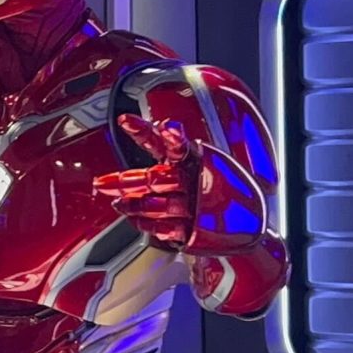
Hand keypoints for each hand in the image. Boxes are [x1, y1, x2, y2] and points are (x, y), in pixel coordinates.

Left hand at [93, 115, 211, 251]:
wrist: (248, 226)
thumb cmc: (215, 187)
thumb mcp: (195, 160)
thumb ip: (167, 147)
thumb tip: (143, 133)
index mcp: (196, 159)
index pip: (170, 143)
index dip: (148, 132)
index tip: (127, 121)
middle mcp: (197, 181)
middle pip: (159, 178)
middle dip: (131, 181)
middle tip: (104, 183)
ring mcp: (198, 207)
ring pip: (161, 204)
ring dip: (135, 205)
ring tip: (118, 204)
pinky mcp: (197, 230)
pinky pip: (168, 229)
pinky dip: (150, 226)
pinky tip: (137, 221)